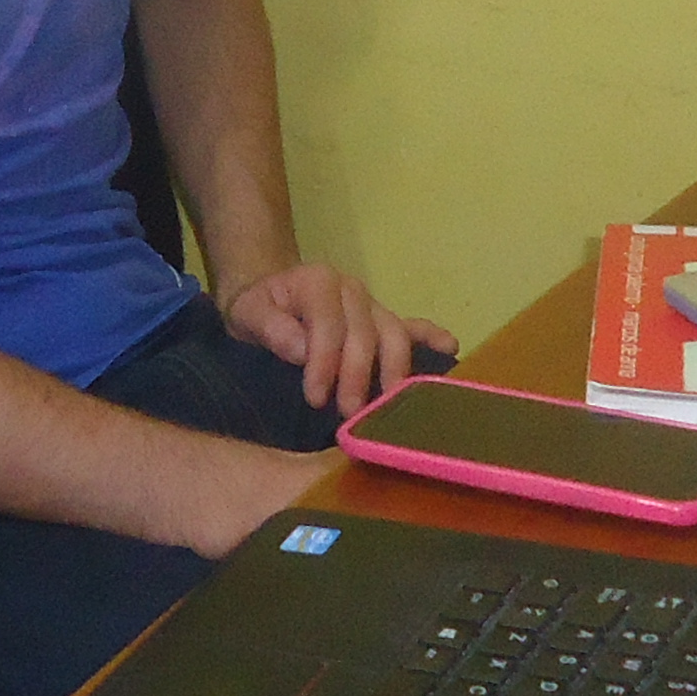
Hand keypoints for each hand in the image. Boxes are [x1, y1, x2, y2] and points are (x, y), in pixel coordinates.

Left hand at [220, 262, 456, 417]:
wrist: (270, 296)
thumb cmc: (258, 309)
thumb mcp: (247, 312)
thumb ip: (270, 326)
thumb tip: (300, 349)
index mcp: (320, 282)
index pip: (329, 325)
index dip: (324, 362)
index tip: (315, 398)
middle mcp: (353, 290)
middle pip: (366, 333)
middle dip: (358, 375)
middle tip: (349, 413)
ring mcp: (374, 306)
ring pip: (394, 335)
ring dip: (393, 371)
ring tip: (389, 405)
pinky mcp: (385, 322)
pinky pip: (414, 327)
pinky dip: (432, 338)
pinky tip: (449, 350)